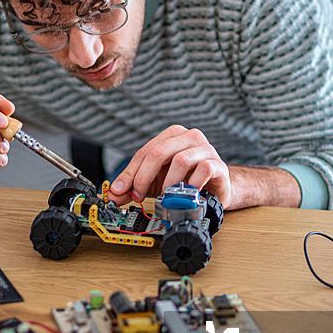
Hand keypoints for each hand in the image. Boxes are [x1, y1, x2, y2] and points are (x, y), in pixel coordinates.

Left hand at [108, 125, 231, 207]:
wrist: (217, 188)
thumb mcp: (155, 182)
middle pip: (159, 152)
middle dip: (145, 177)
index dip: (131, 173)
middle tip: (140, 196)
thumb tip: (114, 195)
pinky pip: (203, 170)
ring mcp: (206, 148)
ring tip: (166, 196)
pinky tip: (187, 194)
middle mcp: (189, 137)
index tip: (121, 191)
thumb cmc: (186, 180)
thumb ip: (135, 186)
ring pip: (181, 160)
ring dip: (169, 183)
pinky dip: (191, 185)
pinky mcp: (218, 163)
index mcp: (172, 136)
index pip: (145, 151)